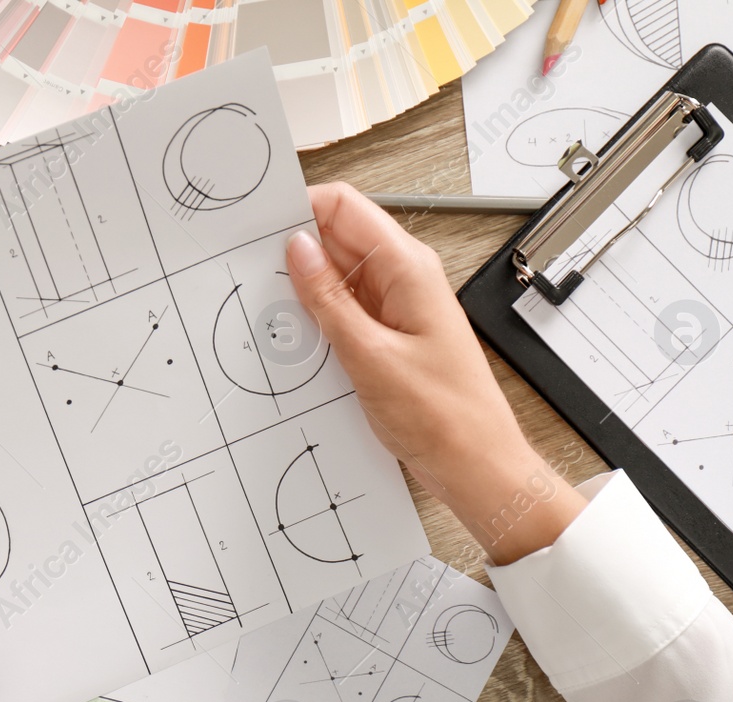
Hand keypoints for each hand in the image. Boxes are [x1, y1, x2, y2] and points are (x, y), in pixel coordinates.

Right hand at [286, 182, 586, 563]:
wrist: (475, 465)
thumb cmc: (445, 417)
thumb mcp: (370, 356)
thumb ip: (328, 300)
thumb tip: (298, 250)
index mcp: (407, 268)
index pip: (343, 207)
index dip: (299, 209)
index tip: (260, 228)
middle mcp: (403, 280)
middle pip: (336, 240)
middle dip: (295, 254)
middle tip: (257, 279)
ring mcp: (395, 308)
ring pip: (336, 279)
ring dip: (305, 294)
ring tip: (280, 319)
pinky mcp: (388, 337)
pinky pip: (345, 313)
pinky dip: (320, 322)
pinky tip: (303, 343)